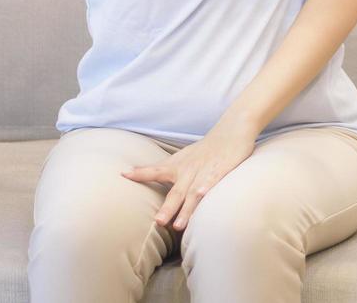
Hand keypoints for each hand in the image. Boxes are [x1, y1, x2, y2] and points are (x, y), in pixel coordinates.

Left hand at [121, 120, 258, 229]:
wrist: (232, 129)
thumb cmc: (207, 147)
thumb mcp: (184, 156)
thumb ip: (167, 168)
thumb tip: (144, 175)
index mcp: (178, 165)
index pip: (156, 170)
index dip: (141, 173)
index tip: (124, 174)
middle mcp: (188, 170)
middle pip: (176, 192)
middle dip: (167, 208)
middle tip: (158, 222)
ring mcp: (204, 172)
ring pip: (193, 194)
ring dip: (185, 210)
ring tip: (178, 226)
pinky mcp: (219, 171)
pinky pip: (211, 184)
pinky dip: (206, 191)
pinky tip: (202, 199)